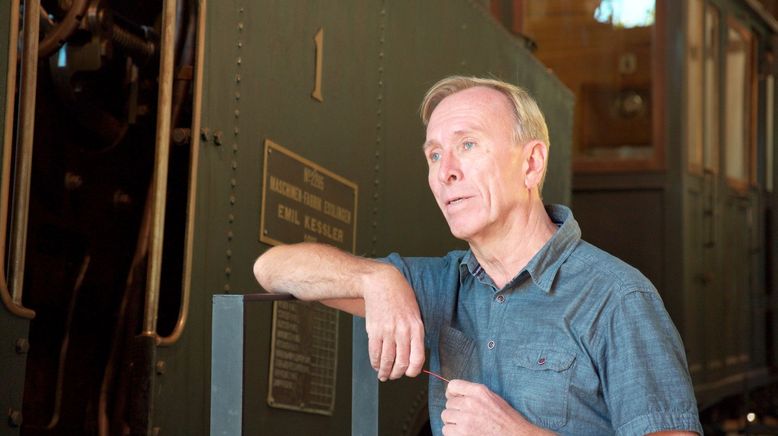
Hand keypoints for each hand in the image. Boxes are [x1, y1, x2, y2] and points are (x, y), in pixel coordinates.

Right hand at [363, 264, 424, 380]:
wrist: (381, 283)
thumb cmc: (400, 296)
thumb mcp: (415, 313)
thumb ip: (415, 332)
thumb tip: (413, 355)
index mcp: (416, 327)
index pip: (418, 358)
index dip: (413, 371)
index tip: (410, 373)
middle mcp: (403, 331)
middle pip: (401, 363)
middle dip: (398, 374)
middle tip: (395, 376)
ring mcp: (387, 331)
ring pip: (387, 360)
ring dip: (385, 372)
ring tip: (384, 375)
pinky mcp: (374, 330)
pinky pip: (374, 353)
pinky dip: (375, 363)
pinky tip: (376, 365)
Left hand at [441, 380, 553, 435]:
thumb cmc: (507, 420)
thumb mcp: (493, 398)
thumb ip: (475, 394)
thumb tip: (457, 395)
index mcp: (479, 391)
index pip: (453, 385)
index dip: (451, 393)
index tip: (453, 399)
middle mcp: (470, 403)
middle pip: (449, 403)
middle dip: (455, 410)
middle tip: (465, 418)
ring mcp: (465, 419)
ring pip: (446, 416)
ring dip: (452, 422)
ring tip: (465, 426)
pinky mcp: (462, 433)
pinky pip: (446, 430)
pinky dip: (452, 433)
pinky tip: (463, 434)